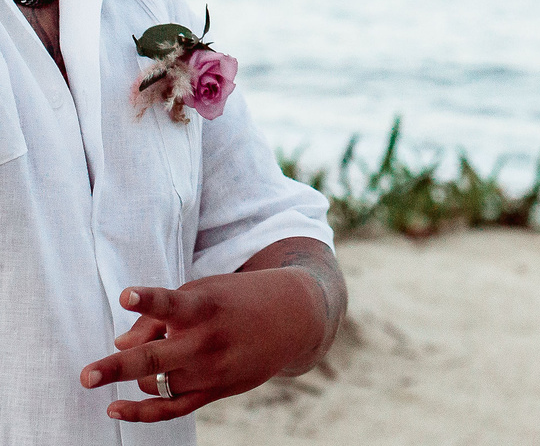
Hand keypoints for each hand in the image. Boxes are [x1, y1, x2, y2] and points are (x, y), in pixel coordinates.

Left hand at [81, 269, 328, 423]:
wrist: (290, 318)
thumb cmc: (235, 298)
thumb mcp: (203, 290)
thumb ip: (160, 315)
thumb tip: (119, 344)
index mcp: (203, 306)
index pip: (170, 302)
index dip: (147, 300)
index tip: (125, 295)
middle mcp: (205, 340)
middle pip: (153, 358)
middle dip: (116, 367)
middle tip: (85, 376)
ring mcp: (209, 370)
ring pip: (154, 382)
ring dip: (139, 373)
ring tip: (155, 351)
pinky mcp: (214, 391)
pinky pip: (171, 409)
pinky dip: (142, 412)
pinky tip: (116, 408)